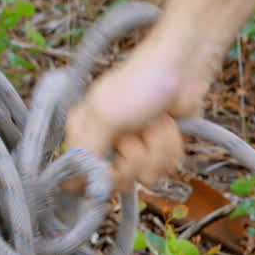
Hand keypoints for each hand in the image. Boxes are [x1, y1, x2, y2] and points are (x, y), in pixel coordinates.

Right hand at [64, 36, 213, 192]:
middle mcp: (106, 145)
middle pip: (118, 183)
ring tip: (156, 121)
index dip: (99, 179)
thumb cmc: (140, 81)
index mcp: (83, 134)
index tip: (111, 166)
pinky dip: (172, 146)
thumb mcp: (104, 116)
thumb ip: (86, 152)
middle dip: (135, 157)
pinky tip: (170, 125)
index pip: (79, 179)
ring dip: (158, 148)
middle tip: (136, 131)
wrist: (183, 67)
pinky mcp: (160, 150)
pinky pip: (166, 168)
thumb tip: (72, 187)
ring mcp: (135, 149)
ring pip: (146, 177)